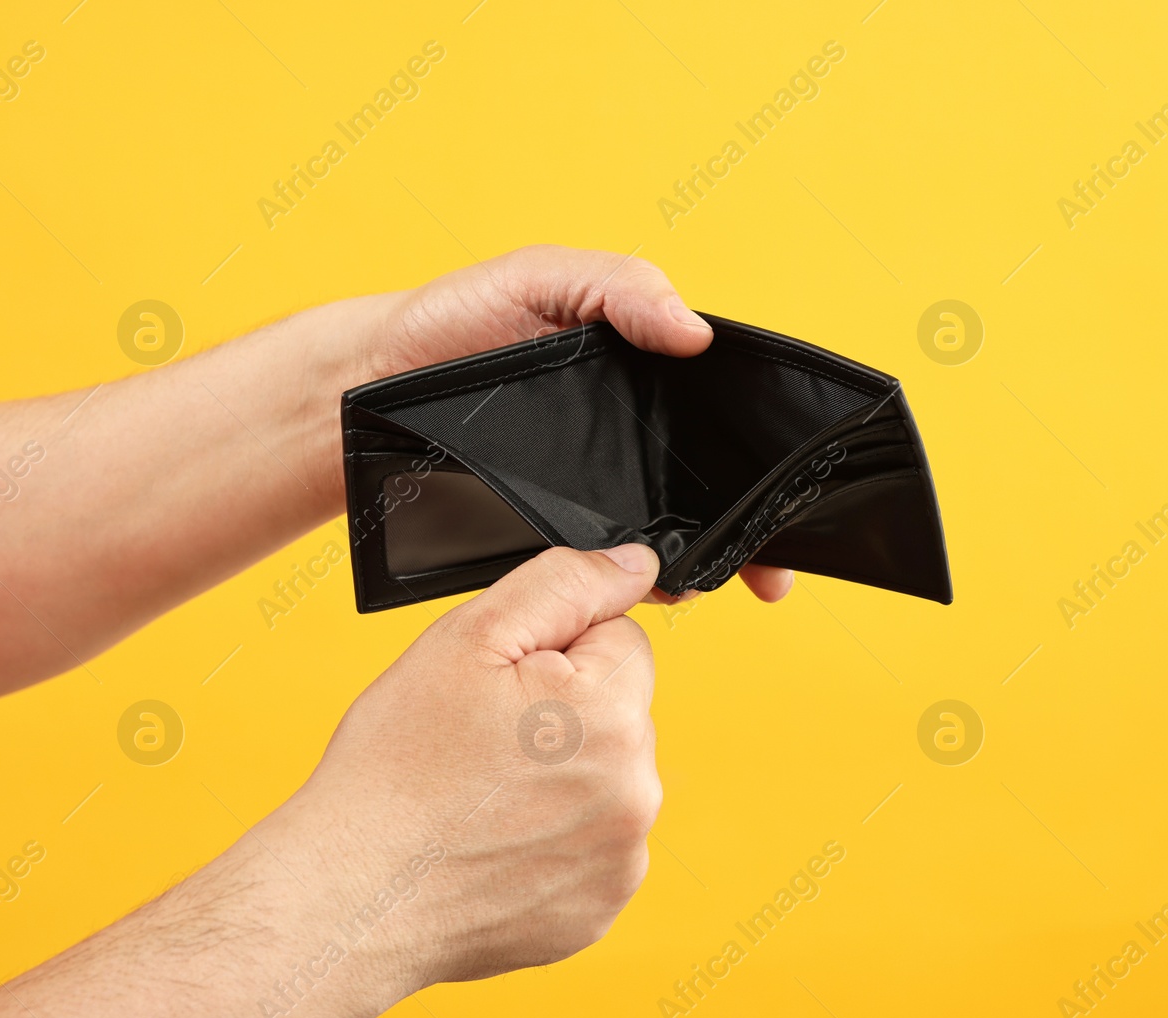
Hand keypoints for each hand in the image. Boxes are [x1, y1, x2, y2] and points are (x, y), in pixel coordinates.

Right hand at [291, 542, 664, 985]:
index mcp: (611, 713)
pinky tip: (496, 843)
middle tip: (484, 745)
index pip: (621, 640)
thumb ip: (565, 585)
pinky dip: (554, 840)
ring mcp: (622, 856)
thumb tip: (635, 565)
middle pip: (618, 710)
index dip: (555, 652)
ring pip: (606, 777)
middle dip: (563, 714)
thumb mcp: (469, 638)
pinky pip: (592, 844)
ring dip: (562, 777)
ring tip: (483, 799)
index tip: (503, 690)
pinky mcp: (600, 906)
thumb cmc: (394, 769)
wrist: (351, 894)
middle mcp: (635, 789)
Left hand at [358, 244, 793, 603]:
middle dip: (755, 532)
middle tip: (775, 570)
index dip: (766, 458)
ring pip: (668, 535)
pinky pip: (607, 567)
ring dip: (705, 562)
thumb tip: (698, 334)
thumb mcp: (542, 277)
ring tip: (723, 579)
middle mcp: (628, 442)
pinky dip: (641, 584)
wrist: (367, 387)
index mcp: (643, 379)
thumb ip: (622, 288)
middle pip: (711, 490)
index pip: (724, 419)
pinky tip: (663, 590)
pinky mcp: (554, 533)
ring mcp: (595, 492)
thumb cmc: (454, 319)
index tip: (800, 493)